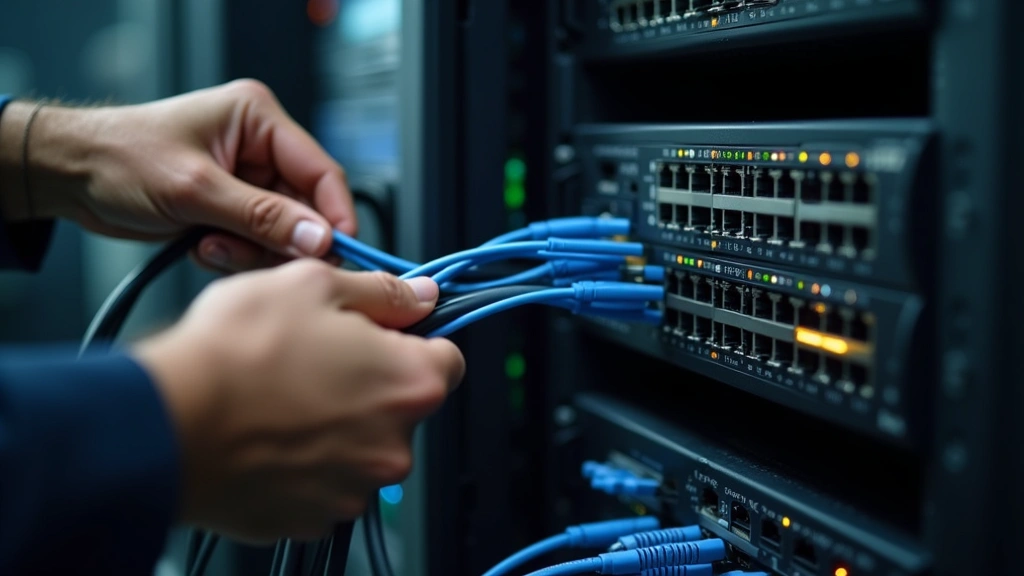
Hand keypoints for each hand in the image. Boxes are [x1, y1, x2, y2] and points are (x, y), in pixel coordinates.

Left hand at [0, 80, 354, 271]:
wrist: (69, 176)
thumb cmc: (120, 159)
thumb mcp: (195, 189)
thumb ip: (262, 216)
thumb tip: (319, 238)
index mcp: (258, 119)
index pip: (321, 171)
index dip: (334, 216)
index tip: (338, 253)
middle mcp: (259, 147)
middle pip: (305, 208)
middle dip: (280, 240)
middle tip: (251, 254)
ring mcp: (246, 180)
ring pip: (282, 232)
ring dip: (251, 251)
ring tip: (210, 246)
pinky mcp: (231, 207)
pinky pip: (257, 242)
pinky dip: (235, 253)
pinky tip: (201, 245)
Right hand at [133, 261, 464, 540]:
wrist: (165, 423)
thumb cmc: (235, 353)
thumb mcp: (312, 285)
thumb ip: (380, 293)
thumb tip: (420, 294)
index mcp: (408, 384)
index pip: (447, 358)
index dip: (415, 339)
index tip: (385, 333)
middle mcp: (393, 446)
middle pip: (400, 405)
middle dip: (368, 382)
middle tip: (314, 358)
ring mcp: (353, 489)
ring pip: (361, 446)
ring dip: (335, 424)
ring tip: (281, 396)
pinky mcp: (312, 518)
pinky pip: (322, 483)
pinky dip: (304, 462)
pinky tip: (268, 434)